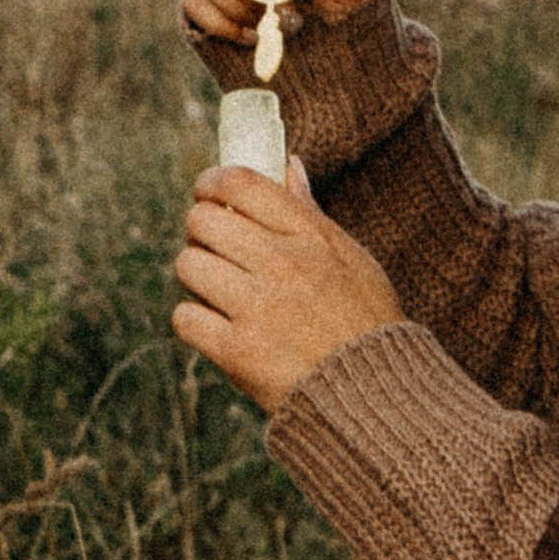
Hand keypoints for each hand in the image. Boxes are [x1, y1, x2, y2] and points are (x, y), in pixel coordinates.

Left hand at [172, 159, 401, 411]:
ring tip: (217, 291)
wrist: (373, 394)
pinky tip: (217, 328)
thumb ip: (310, 213)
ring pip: (188, 265)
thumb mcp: (351, 258)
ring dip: (195, 277)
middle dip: (199, 231)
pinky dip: (194, 322)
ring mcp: (256, 307)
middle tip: (212, 248)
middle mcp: (282, 264)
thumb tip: (287, 165)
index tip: (208, 192)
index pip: (242, 183)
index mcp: (310, 236)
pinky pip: (184, 317)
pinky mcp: (236, 350)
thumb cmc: (364, 322)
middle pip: (202, 220)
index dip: (212, 182)